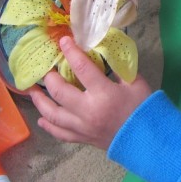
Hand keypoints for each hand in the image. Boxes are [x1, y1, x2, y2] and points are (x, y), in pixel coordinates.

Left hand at [29, 36, 151, 149]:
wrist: (148, 140)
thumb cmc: (144, 109)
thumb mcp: (135, 82)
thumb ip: (117, 68)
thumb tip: (102, 53)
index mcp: (103, 93)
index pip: (81, 68)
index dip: (70, 52)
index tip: (63, 41)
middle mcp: (88, 110)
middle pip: (59, 91)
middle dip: (50, 77)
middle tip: (47, 69)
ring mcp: (82, 126)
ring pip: (52, 114)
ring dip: (40, 101)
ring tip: (32, 91)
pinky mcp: (82, 138)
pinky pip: (59, 133)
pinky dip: (48, 125)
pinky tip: (41, 119)